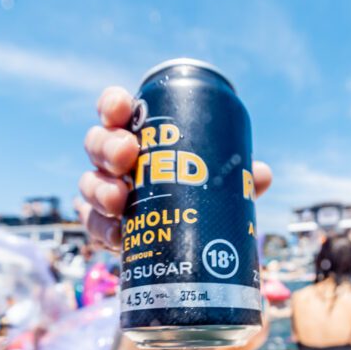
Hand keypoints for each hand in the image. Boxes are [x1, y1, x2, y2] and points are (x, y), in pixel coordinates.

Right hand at [77, 86, 272, 248]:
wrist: (185, 245)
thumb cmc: (198, 201)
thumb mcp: (218, 187)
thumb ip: (236, 178)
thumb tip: (262, 174)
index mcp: (140, 140)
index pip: (116, 112)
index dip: (113, 104)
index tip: (123, 107)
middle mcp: (116, 165)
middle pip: (97, 144)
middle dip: (107, 145)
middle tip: (127, 155)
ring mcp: (106, 196)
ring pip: (88, 183)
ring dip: (100, 187)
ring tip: (119, 200)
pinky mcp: (105, 229)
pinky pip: (93, 225)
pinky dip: (102, 228)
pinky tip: (117, 234)